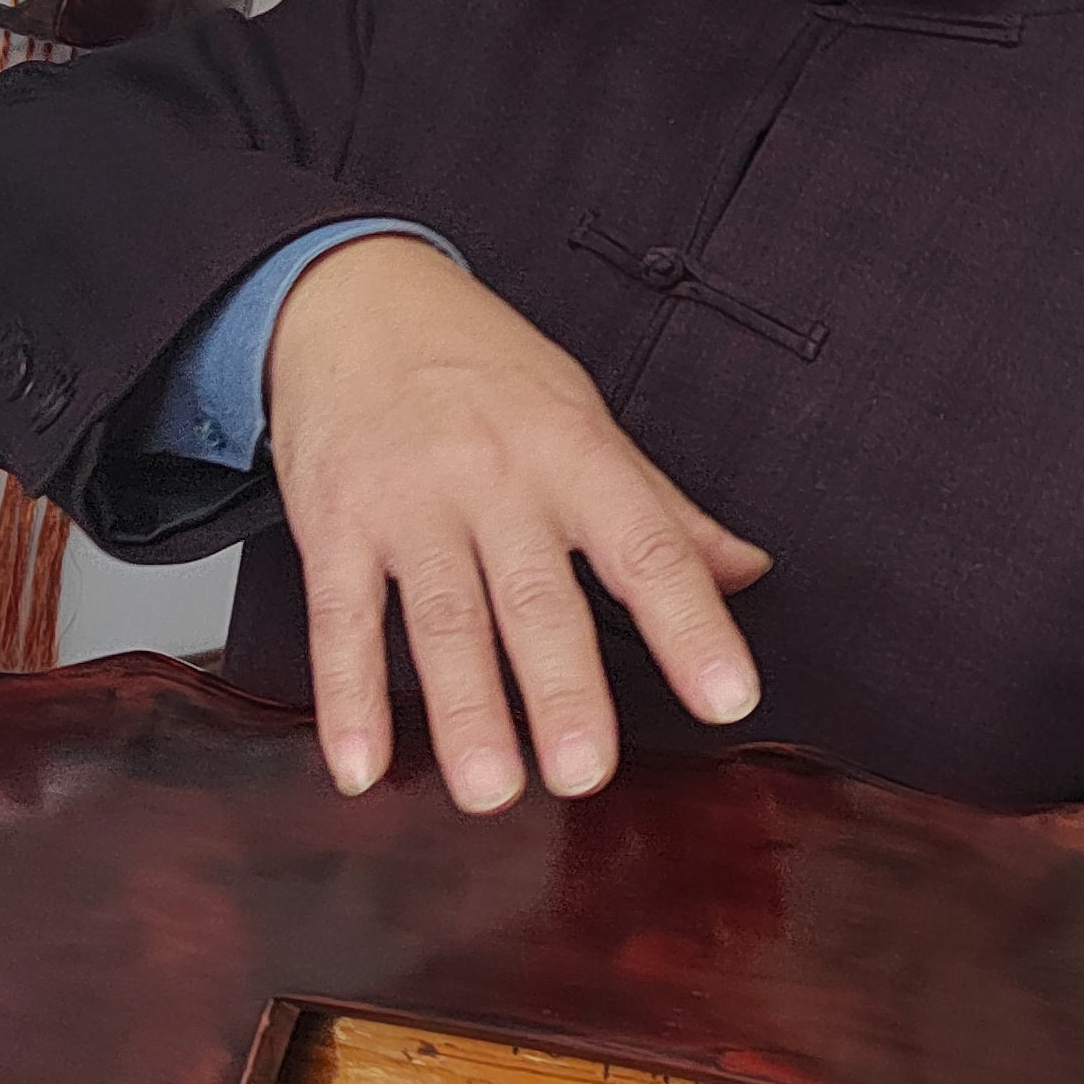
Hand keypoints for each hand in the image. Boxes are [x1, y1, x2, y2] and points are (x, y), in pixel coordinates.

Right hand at [264, 236, 769, 811]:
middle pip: (536, 596)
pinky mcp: (333, 522)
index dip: (692, 625)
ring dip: (464, 708)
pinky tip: (360, 765)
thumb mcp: (583, 417)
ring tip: (490, 789)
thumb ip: (663, 509)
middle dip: (562, 688)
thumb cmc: (482, 366)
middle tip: (585, 774)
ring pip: (442, 616)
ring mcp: (409, 502)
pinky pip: (341, 618)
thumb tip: (750, 574)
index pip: (649, 549)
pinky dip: (345, 696)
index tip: (730, 697)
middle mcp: (494, 477)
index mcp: (574, 454)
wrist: (350, 295)